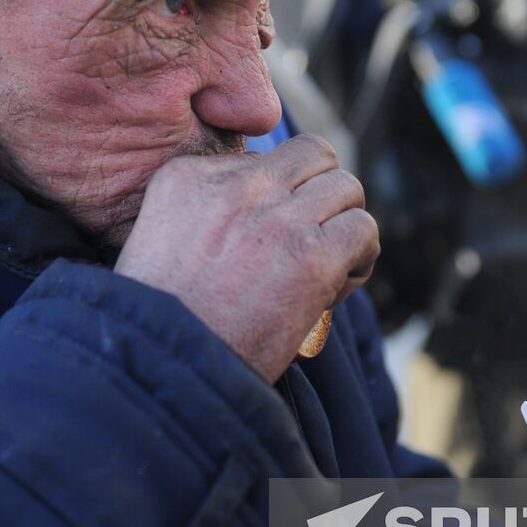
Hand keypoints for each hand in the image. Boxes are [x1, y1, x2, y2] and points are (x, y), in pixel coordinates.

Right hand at [115, 134, 378, 382]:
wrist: (165, 372)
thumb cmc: (164, 325)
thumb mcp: (162, 240)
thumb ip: (209, 210)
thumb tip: (270, 209)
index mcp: (189, 176)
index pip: (266, 158)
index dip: (281, 197)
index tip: (268, 242)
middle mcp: (233, 186)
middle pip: (313, 155)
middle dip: (322, 194)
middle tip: (312, 240)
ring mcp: (275, 218)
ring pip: (346, 186)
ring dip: (345, 225)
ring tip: (328, 266)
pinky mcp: (310, 257)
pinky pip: (363, 229)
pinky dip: (361, 258)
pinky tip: (338, 286)